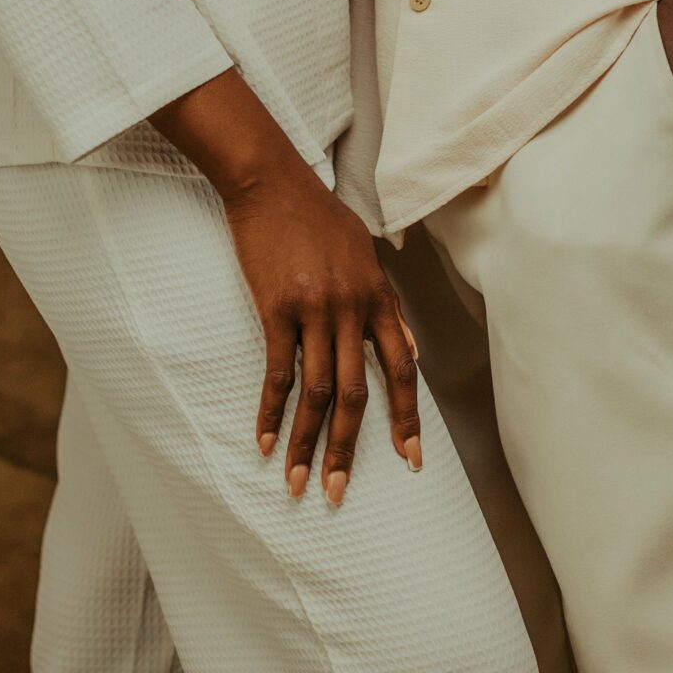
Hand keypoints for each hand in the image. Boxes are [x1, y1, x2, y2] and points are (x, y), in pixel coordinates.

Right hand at [221, 160, 422, 504]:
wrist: (270, 180)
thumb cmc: (316, 214)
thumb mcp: (363, 251)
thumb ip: (385, 301)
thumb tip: (407, 345)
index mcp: (378, 295)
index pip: (402, 369)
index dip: (407, 418)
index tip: (410, 460)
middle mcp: (352, 307)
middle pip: (357, 393)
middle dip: (350, 449)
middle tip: (339, 492)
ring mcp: (314, 309)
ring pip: (318, 392)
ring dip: (306, 443)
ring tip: (297, 481)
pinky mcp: (276, 308)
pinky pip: (277, 372)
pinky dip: (270, 411)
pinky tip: (262, 441)